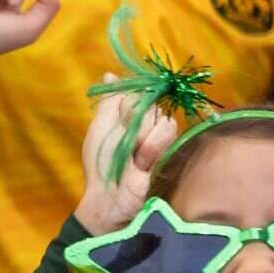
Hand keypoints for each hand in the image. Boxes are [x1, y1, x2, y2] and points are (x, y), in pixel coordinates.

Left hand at [72, 77, 177, 233]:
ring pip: (161, 118)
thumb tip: (110, 76)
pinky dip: (153, 149)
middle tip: (125, 145)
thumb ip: (109, 102)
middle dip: (134, 124)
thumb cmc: (101, 164)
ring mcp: (160, 138)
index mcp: (126, 116)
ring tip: (134, 160)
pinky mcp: (173, 150)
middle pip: (151, 103)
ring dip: (144, 140)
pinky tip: (144, 165)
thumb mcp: (100, 128)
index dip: (130, 103)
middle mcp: (145, 124)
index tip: (121, 118)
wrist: (112, 196)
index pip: (138, 91)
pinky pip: (169, 133)